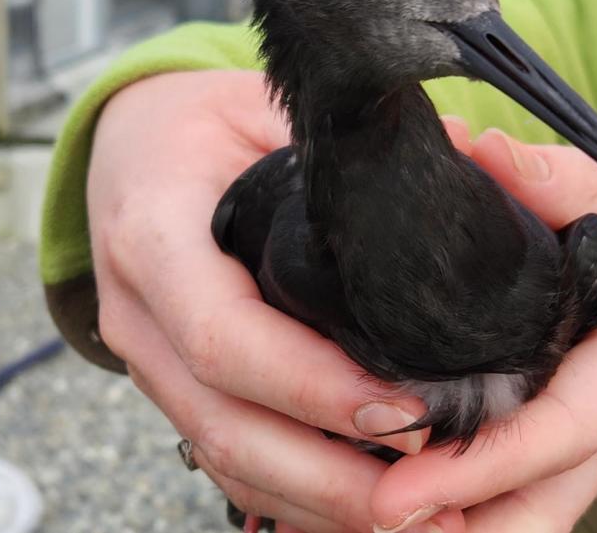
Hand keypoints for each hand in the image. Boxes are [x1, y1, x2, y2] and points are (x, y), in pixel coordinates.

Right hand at [86, 70, 468, 531]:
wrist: (127, 148)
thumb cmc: (199, 122)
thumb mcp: (260, 105)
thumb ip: (344, 144)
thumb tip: (470, 155)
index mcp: (152, 234)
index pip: (224, 335)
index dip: (312, 386)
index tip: (406, 409)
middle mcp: (138, 314)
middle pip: (224, 425)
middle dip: (329, 478)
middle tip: (430, 494)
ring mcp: (147, 361)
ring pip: (223, 460)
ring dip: (317, 502)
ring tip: (415, 517)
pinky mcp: (170, 387)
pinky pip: (224, 460)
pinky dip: (293, 496)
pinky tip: (362, 507)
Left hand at [369, 129, 596, 532]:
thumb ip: (571, 180)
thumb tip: (473, 151)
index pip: (556, 430)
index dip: (476, 468)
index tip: (398, 491)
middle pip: (541, 506)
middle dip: (458, 528)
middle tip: (369, 518)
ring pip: (538, 507)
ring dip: (465, 522)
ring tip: (375, 509)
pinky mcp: (595, 425)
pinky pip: (538, 481)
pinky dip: (480, 495)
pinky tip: (418, 478)